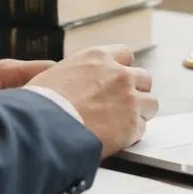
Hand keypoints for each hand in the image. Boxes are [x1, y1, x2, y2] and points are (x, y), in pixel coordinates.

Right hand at [27, 45, 158, 158]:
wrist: (43, 128)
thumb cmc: (41, 103)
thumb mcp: (56, 74)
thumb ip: (78, 73)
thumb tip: (80, 82)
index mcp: (98, 57)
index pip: (125, 55)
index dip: (122, 69)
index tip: (117, 80)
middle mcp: (119, 74)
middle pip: (144, 78)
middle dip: (136, 91)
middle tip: (122, 105)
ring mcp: (129, 100)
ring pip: (151, 103)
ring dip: (140, 112)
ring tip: (121, 124)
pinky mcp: (132, 126)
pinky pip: (141, 129)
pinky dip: (131, 135)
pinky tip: (115, 139)